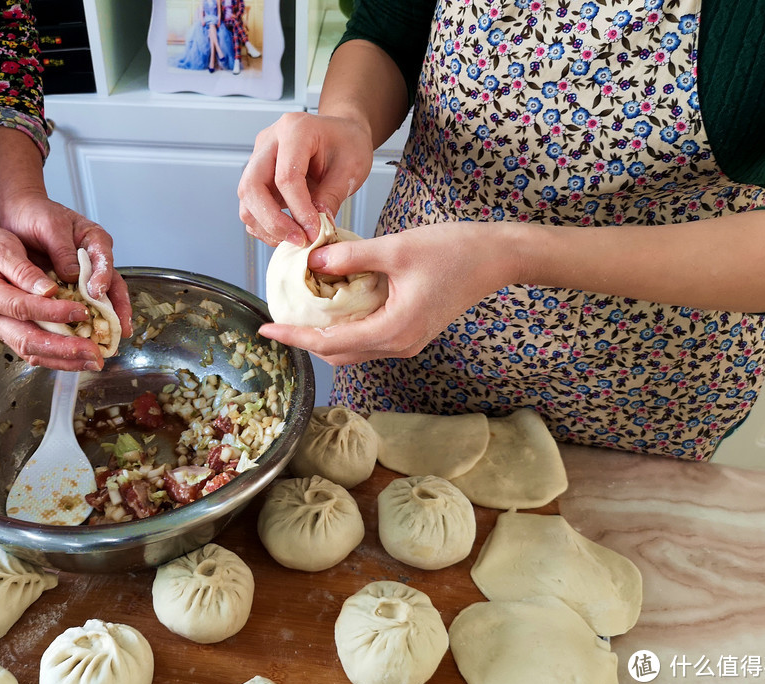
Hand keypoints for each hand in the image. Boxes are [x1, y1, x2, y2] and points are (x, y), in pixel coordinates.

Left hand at [0, 193, 131, 330]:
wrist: (15, 215)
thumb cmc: (34, 213)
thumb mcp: (49, 226)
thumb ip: (63, 250)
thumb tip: (75, 275)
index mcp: (93, 239)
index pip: (105, 260)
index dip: (103, 277)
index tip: (97, 292)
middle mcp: (92, 259)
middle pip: (112, 285)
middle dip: (118, 308)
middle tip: (121, 328)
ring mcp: (81, 275)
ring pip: (99, 299)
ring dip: (105, 320)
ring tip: (109, 339)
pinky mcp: (67, 287)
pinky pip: (78, 305)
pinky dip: (83, 320)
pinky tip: (85, 336)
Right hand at [0, 221, 115, 369]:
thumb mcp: (2, 246)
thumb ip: (23, 269)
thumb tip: (49, 290)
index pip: (22, 308)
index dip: (53, 312)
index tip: (82, 312)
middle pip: (28, 342)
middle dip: (64, 350)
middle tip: (94, 353)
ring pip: (32, 352)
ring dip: (65, 360)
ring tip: (93, 360)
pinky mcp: (9, 333)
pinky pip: (34, 350)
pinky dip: (58, 357)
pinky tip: (80, 357)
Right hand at [238, 111, 372, 246]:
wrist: (340, 134)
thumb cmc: (347, 143)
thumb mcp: (351, 168)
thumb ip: (331, 196)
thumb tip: (314, 227)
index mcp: (295, 130)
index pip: (286, 177)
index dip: (299, 210)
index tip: (314, 231)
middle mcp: (269, 141)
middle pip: (252, 187)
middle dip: (272, 221)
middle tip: (298, 239)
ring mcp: (258, 158)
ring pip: (246, 199)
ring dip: (266, 226)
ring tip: (294, 238)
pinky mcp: (257, 175)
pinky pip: (250, 205)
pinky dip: (264, 225)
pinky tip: (287, 232)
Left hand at [257, 223, 523, 365]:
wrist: (498, 257)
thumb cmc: (454, 250)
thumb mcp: (396, 248)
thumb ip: (351, 257)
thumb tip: (312, 262)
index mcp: (393, 331)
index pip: (329, 342)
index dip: (294, 336)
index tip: (266, 328)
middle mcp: (399, 345)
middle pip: (338, 354)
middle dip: (304, 341)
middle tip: (277, 320)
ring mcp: (407, 342)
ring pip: (353, 350)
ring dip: (324, 336)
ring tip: (299, 314)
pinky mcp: (412, 332)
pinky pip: (369, 339)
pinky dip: (345, 328)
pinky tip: (332, 306)